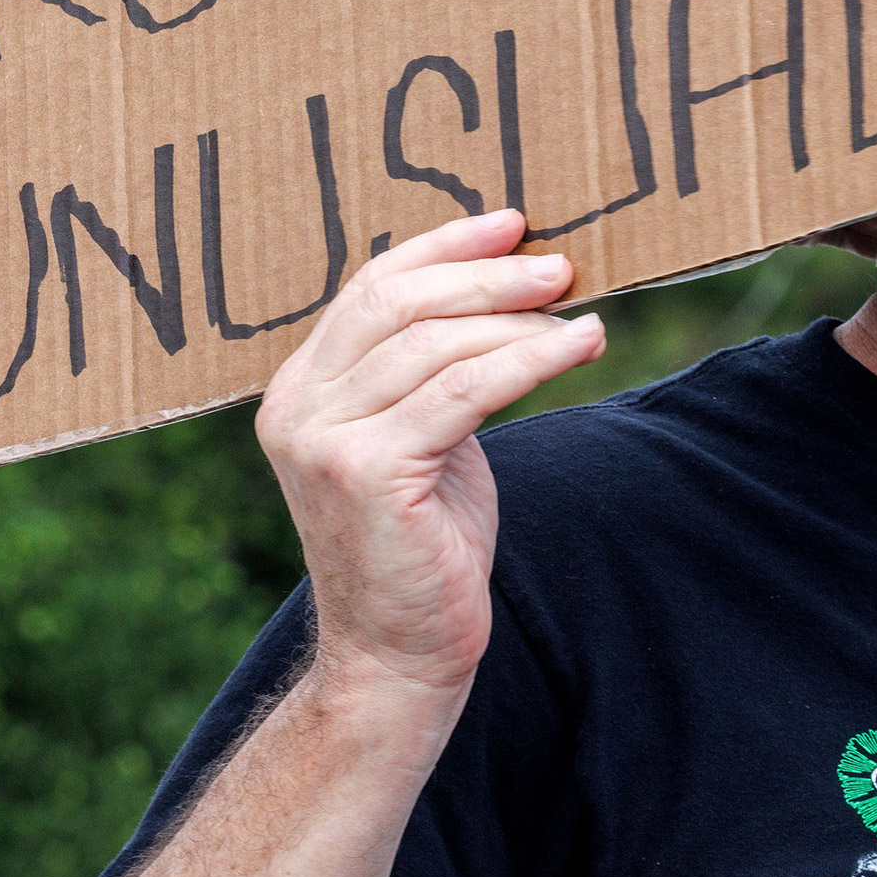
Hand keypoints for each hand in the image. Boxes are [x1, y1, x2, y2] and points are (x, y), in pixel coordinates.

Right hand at [255, 209, 604, 695]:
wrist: (396, 654)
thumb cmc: (420, 547)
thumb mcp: (416, 441)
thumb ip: (426, 375)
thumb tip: (502, 291)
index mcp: (297, 390)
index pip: (368, 289)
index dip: (441, 248)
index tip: (508, 222)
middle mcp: (296, 407)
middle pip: (396, 303)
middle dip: (486, 275)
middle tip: (559, 265)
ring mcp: (323, 439)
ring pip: (435, 344)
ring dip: (519, 318)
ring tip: (581, 309)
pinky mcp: (368, 472)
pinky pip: (463, 392)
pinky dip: (530, 360)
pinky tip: (580, 347)